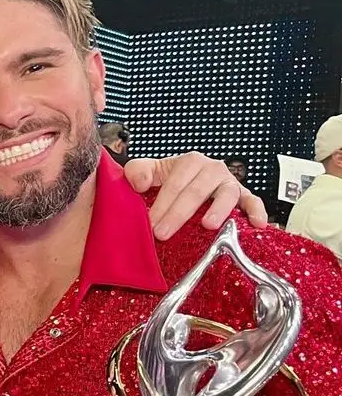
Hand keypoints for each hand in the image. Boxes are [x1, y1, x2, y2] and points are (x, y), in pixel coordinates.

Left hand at [125, 153, 268, 240]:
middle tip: (163, 233)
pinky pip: (252, 201)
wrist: (191, 183)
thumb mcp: (150, 172)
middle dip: (178, 213)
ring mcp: (228, 183)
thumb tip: (140, 182)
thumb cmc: (170, 182)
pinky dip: (256, 211)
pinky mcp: (242, 197)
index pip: (174, 183)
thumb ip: (138, 171)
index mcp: (189, 162)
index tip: (150, 224)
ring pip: (226, 194)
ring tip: (208, 224)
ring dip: (218, 209)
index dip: (161, 204)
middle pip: (196, 191)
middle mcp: (211, 170)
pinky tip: (256, 223)